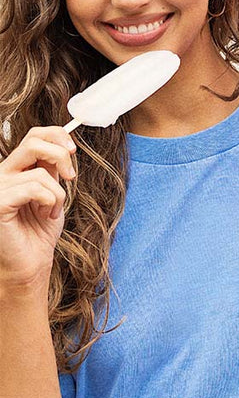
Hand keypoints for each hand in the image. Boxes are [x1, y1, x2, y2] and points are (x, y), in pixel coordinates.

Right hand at [0, 126, 75, 290]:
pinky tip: (45, 216)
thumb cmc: (39, 231)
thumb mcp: (52, 192)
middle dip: (61, 156)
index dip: (56, 136)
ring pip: (41, 173)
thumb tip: (64, 146)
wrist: (30, 261)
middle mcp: (2, 174)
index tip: (73, 151)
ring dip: (58, 195)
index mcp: (15, 169)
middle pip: (32, 142)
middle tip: (71, 177)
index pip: (33, 136)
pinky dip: (49, 202)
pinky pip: (35, 189)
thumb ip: (53, 170)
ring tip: (51, 211)